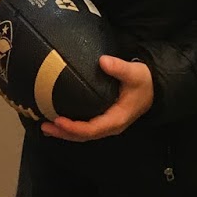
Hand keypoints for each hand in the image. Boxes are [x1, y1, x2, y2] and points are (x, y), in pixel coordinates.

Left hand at [40, 56, 154, 141]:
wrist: (153, 88)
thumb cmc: (143, 81)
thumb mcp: (134, 73)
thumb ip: (119, 68)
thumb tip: (102, 61)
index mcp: (116, 119)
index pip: (92, 129)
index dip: (74, 127)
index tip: (58, 120)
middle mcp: (110, 126)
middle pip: (83, 136)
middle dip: (63, 133)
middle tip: (44, 126)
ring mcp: (106, 125)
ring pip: (83, 134)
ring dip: (64, 132)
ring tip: (45, 127)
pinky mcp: (103, 120)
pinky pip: (85, 128)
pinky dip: (70, 128)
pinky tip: (58, 122)